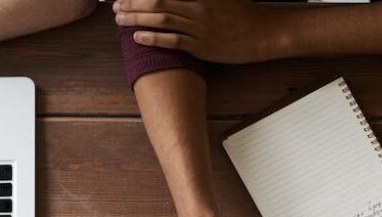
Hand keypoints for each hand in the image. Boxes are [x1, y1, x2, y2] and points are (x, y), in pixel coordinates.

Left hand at [114, 0, 278, 63]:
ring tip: (120, 20)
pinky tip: (138, 37)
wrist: (264, 33)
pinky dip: (154, 38)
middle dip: (133, 3)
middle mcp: (197, 7)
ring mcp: (199, 27)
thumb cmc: (245, 13)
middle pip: (157, 1)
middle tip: (116, 6)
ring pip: (161, 20)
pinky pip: (173, 41)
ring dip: (137, 19)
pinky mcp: (202, 47)